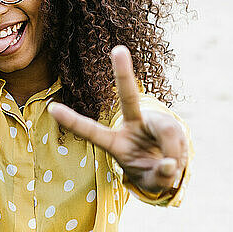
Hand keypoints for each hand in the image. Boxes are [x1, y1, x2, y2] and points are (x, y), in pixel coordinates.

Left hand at [48, 45, 187, 193]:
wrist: (169, 169)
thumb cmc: (150, 174)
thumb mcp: (149, 183)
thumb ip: (158, 177)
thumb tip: (169, 164)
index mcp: (115, 142)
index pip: (92, 131)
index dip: (73, 121)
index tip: (52, 108)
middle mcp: (132, 125)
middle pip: (128, 97)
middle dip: (123, 73)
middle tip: (118, 49)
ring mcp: (152, 122)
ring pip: (167, 131)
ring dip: (173, 155)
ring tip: (169, 168)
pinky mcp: (170, 124)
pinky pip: (179, 138)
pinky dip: (180, 156)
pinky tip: (177, 161)